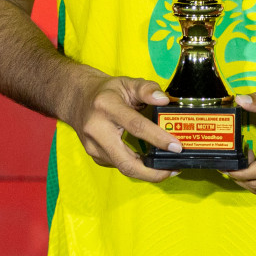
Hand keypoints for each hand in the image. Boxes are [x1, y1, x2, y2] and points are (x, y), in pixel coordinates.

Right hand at [60, 73, 181, 182]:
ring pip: (123, 167)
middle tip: (173, 169)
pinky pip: (118, 164)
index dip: (158, 138)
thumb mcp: (128, 82)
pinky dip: (135, 166)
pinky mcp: (94, 155)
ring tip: (166, 166)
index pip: (136, 126)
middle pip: (126, 161)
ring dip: (146, 171)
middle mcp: (96, 129)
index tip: (176, 147)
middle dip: (151, 172)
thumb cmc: (107, 91)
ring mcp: (93, 146)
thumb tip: (164, 100)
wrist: (78, 99)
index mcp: (106, 106)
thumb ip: (147, 89)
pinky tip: (148, 162)